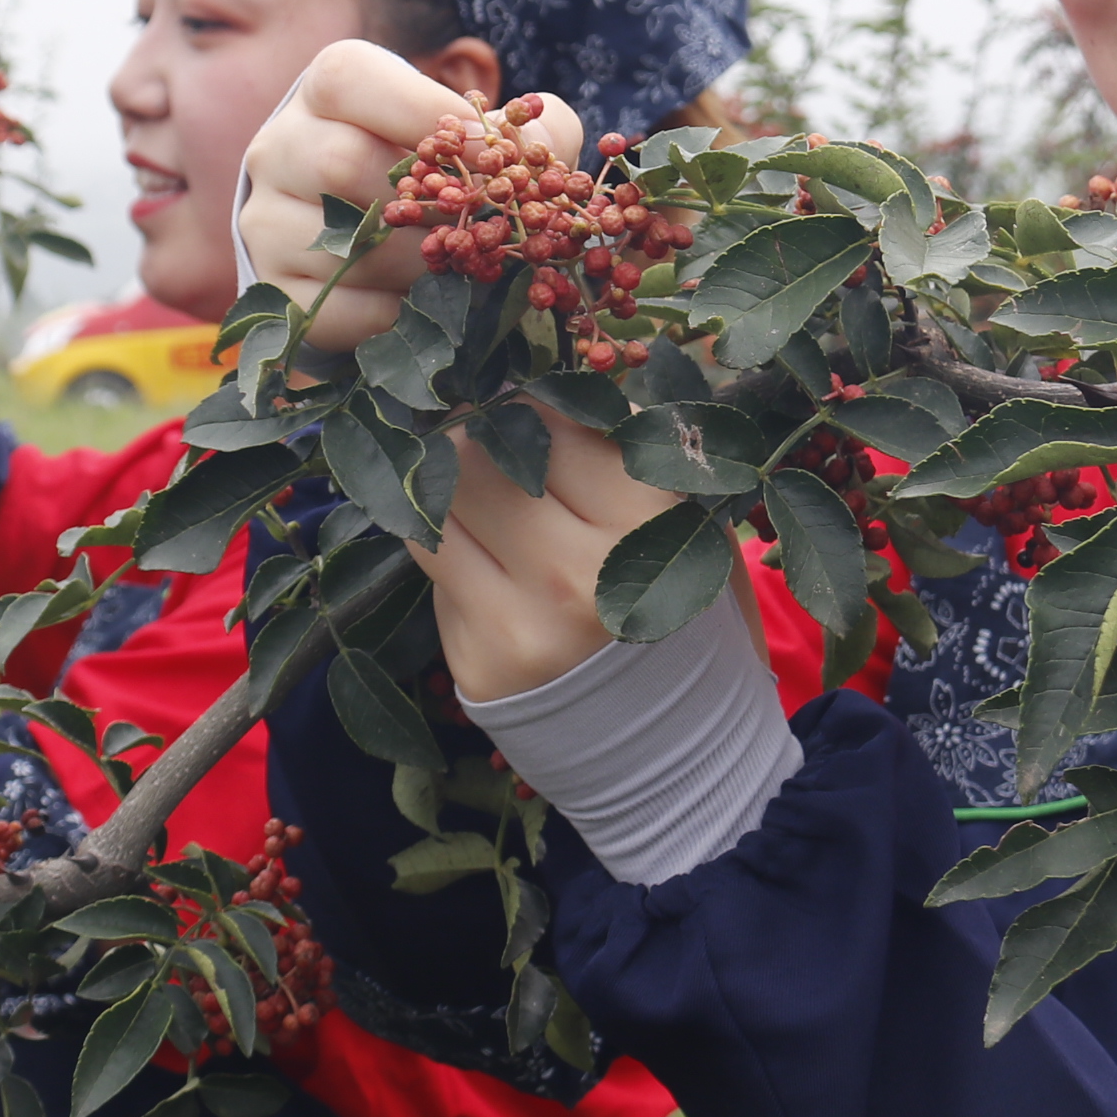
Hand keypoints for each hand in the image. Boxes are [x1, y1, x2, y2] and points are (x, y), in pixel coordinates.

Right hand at [238, 41, 582, 350]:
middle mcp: (279, 147)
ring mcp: (265, 220)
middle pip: (341, 163)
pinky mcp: (275, 287)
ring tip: (466, 270)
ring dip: (418, 265)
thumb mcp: (475, 128)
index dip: (422, 112)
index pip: (353, 80)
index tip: (485, 150)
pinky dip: (392, 315)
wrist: (362, 222)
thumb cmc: (433, 162)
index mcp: (328, 90)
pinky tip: (427, 307)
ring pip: (338, 241)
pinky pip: (331, 308)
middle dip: (428, 202)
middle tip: (484, 226)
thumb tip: (537, 153)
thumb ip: (522, 128)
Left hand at [417, 407, 681, 701]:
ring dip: (444, 482)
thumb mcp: (684, 516)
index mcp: (646, 519)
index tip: (518, 404)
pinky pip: (432, 563)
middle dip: (474, 437)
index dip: (526, 403)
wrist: (672, 734)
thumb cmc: (676, 601)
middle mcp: (578, 572)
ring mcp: (521, 621)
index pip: (548, 420)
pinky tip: (473, 544)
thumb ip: (620, 449)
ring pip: (439, 506)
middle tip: (477, 433)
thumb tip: (529, 383)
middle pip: (480, 458)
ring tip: (465, 480)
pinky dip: (444, 539)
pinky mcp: (477, 659)